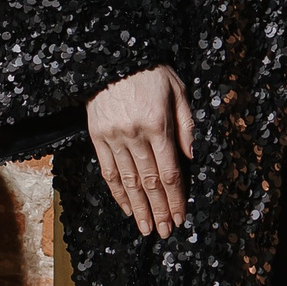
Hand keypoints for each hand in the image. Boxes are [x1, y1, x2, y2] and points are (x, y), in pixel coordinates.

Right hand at [86, 66, 194, 237]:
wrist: (111, 54)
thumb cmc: (150, 72)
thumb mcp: (177, 89)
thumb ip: (186, 124)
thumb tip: (189, 157)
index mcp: (158, 124)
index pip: (169, 172)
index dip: (175, 198)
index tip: (180, 216)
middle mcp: (135, 134)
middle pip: (150, 181)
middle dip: (159, 210)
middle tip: (166, 231)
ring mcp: (114, 137)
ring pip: (128, 180)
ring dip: (139, 208)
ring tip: (147, 228)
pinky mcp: (97, 136)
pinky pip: (107, 170)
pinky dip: (117, 192)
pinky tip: (126, 208)